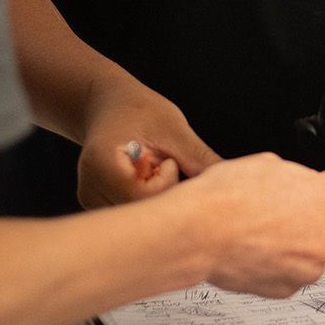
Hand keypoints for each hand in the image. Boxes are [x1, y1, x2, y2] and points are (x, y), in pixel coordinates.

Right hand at [77, 78, 220, 208]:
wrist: (107, 105)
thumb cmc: (139, 110)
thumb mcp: (173, 128)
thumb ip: (201, 160)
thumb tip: (234, 185)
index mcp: (102, 165)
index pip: (147, 198)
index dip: (168, 182)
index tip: (168, 159)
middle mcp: (90, 190)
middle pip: (143, 215)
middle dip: (167, 197)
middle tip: (167, 166)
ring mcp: (92, 202)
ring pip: (141, 220)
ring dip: (158, 201)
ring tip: (152, 170)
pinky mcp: (99, 208)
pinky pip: (135, 217)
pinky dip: (150, 204)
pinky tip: (147, 182)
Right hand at [185, 155, 324, 298]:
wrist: (198, 232)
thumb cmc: (229, 196)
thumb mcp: (273, 165)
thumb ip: (308, 178)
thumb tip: (324, 182)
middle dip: (315, 221)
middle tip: (283, 209)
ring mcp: (309, 269)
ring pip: (312, 254)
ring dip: (296, 245)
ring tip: (261, 229)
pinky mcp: (287, 289)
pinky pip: (291, 273)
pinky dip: (278, 264)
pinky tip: (254, 248)